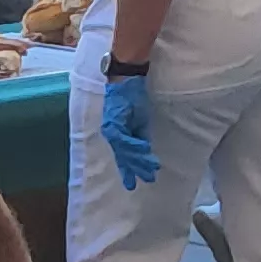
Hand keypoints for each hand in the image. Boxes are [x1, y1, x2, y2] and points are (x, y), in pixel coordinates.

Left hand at [101, 70, 159, 190]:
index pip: (124, 155)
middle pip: (123, 156)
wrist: (125, 80)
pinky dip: (135, 146)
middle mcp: (111, 133)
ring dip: (137, 161)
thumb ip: (139, 134)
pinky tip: (145, 151)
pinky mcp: (113, 122)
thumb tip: (143, 150)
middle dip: (134, 169)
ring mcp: (111, 128)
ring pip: (124, 151)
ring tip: (149, 170)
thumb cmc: (132, 97)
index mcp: (117, 133)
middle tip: (144, 180)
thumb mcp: (139, 119)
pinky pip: (124, 139)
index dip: (129, 168)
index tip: (136, 181)